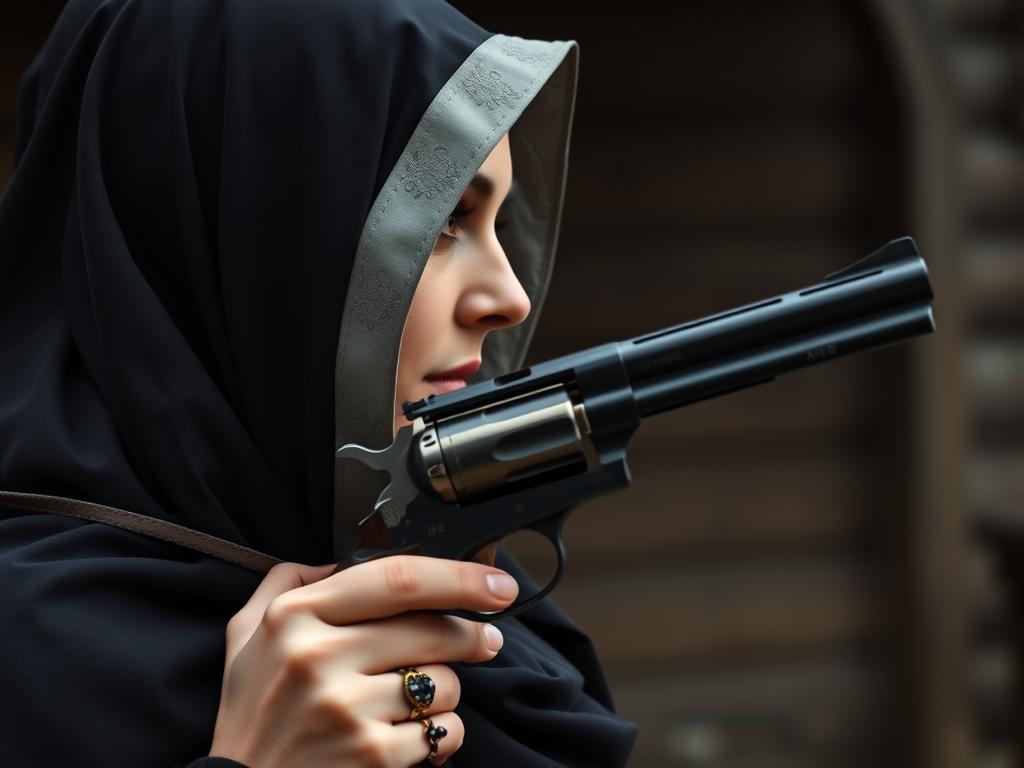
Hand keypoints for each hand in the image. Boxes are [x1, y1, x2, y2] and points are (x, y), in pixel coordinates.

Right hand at [208, 555, 518, 766]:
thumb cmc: (252, 712)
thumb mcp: (247, 635)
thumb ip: (286, 583)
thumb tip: (339, 561)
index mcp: (293, 616)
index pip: (395, 579)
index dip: (458, 577)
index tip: (497, 583)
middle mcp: (317, 656)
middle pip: (431, 629)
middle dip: (472, 634)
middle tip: (486, 639)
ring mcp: (345, 708)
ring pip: (444, 682)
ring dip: (445, 690)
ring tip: (416, 700)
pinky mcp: (370, 755)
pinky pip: (444, 731)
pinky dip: (442, 734)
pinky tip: (412, 735)